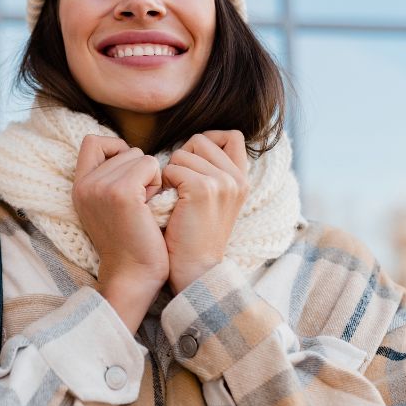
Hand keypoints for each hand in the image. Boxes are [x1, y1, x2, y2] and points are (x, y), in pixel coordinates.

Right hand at [72, 135, 168, 331]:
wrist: (133, 276)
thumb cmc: (131, 243)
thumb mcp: (107, 207)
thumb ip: (109, 179)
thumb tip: (129, 152)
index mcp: (79, 187)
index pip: (92, 142)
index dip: (116, 148)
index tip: (129, 174)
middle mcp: (85, 184)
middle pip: (124, 149)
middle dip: (139, 171)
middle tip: (139, 203)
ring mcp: (101, 187)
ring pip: (139, 155)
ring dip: (150, 178)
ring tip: (144, 207)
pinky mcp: (122, 192)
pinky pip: (150, 165)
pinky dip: (157, 182)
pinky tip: (151, 206)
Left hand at [162, 131, 249, 292]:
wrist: (194, 271)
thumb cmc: (193, 237)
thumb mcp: (213, 201)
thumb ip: (211, 172)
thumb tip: (190, 145)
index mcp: (242, 179)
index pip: (232, 135)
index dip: (208, 140)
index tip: (193, 161)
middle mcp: (236, 178)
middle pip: (201, 139)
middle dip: (183, 157)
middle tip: (179, 187)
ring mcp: (222, 182)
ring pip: (182, 153)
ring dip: (170, 173)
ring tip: (174, 199)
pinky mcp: (203, 189)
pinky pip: (172, 168)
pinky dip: (163, 184)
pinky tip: (168, 205)